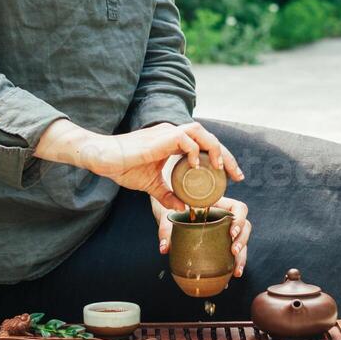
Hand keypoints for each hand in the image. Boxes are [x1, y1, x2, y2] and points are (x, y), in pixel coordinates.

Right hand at [84, 120, 242, 209]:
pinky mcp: (160, 137)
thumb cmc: (123, 167)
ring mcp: (166, 133)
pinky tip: (194, 167)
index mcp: (172, 141)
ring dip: (214, 149)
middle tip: (237, 176)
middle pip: (208, 137)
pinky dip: (193, 152)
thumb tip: (183, 207)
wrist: (103, 159)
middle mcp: (172, 133)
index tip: (232, 177)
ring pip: (200, 131)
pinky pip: (184, 139)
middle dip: (226, 155)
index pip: (204, 145)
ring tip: (219, 169)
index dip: (221, 159)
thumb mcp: (151, 185)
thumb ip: (167, 195)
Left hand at [150, 194, 250, 278]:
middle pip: (245, 226)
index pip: (237, 207)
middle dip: (242, 240)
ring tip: (236, 271)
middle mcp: (224, 217)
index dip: (239, 219)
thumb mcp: (167, 216)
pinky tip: (231, 275)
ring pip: (241, 241)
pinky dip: (234, 264)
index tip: (231, 231)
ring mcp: (224, 230)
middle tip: (233, 252)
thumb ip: (166, 229)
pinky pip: (233, 252)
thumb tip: (164, 248)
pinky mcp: (221, 242)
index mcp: (217, 204)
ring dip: (242, 256)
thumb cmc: (170, 209)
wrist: (168, 212)